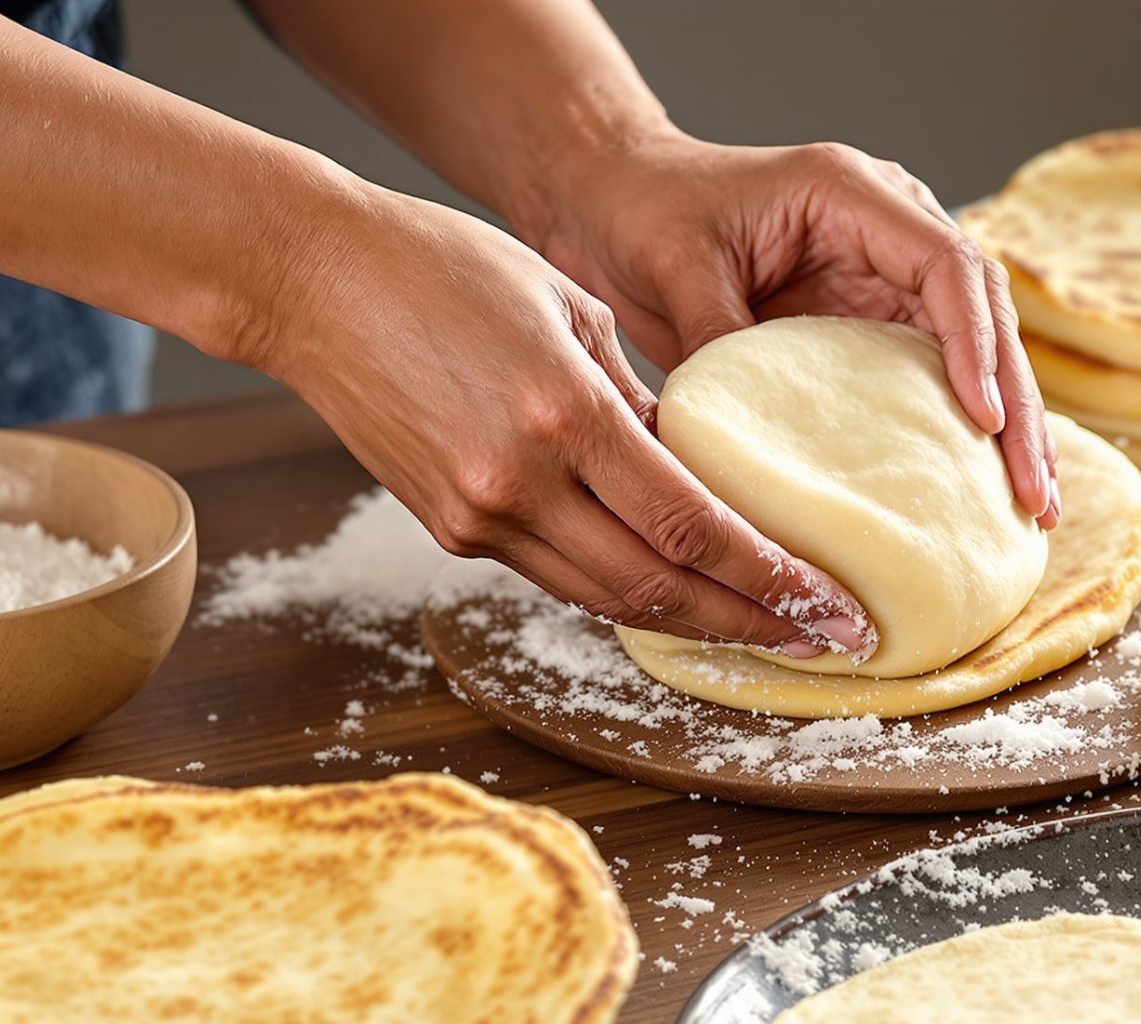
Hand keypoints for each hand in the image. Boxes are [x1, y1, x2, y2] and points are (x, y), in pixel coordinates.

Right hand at [248, 184, 873, 655]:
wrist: (308, 280)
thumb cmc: (444, 265)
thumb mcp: (572, 307)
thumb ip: (642, 398)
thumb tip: (703, 469)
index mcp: (565, 414)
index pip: (694, 527)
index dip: (771, 577)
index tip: (831, 604)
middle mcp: (520, 483)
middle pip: (660, 589)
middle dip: (753, 623)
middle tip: (826, 642)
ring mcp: (478, 517)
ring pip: (609, 599)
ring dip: (695, 623)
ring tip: (770, 631)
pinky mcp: (450, 530)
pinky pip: (559, 575)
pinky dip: (626, 589)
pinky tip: (682, 592)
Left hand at [525, 133, 1060, 527]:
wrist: (618, 197)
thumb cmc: (644, 210)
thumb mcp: (678, 268)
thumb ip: (724, 341)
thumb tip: (758, 442)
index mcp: (852, 193)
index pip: (947, 266)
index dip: (975, 345)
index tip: (984, 423)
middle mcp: (889, 227)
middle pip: (987, 314)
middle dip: (1018, 407)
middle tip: (1035, 495)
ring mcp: (887, 275)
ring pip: (979, 350)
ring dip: (1011, 428)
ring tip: (1034, 509)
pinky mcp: (873, 320)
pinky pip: (937, 376)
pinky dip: (967, 432)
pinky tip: (987, 493)